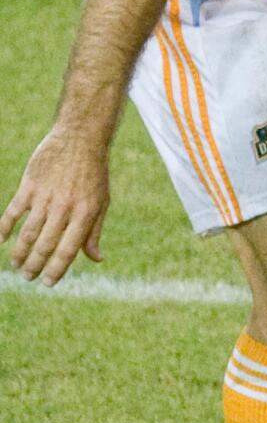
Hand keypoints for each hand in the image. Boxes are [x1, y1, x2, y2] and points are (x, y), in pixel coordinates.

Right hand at [2, 126, 109, 284]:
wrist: (79, 139)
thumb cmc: (94, 174)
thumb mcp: (101, 202)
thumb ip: (94, 232)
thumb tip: (95, 259)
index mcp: (85, 213)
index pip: (69, 249)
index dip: (57, 269)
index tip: (48, 283)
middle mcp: (64, 207)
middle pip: (45, 244)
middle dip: (35, 265)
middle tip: (28, 277)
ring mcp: (45, 196)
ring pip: (27, 232)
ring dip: (19, 252)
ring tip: (16, 265)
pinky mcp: (29, 186)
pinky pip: (13, 211)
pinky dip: (5, 227)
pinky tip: (2, 240)